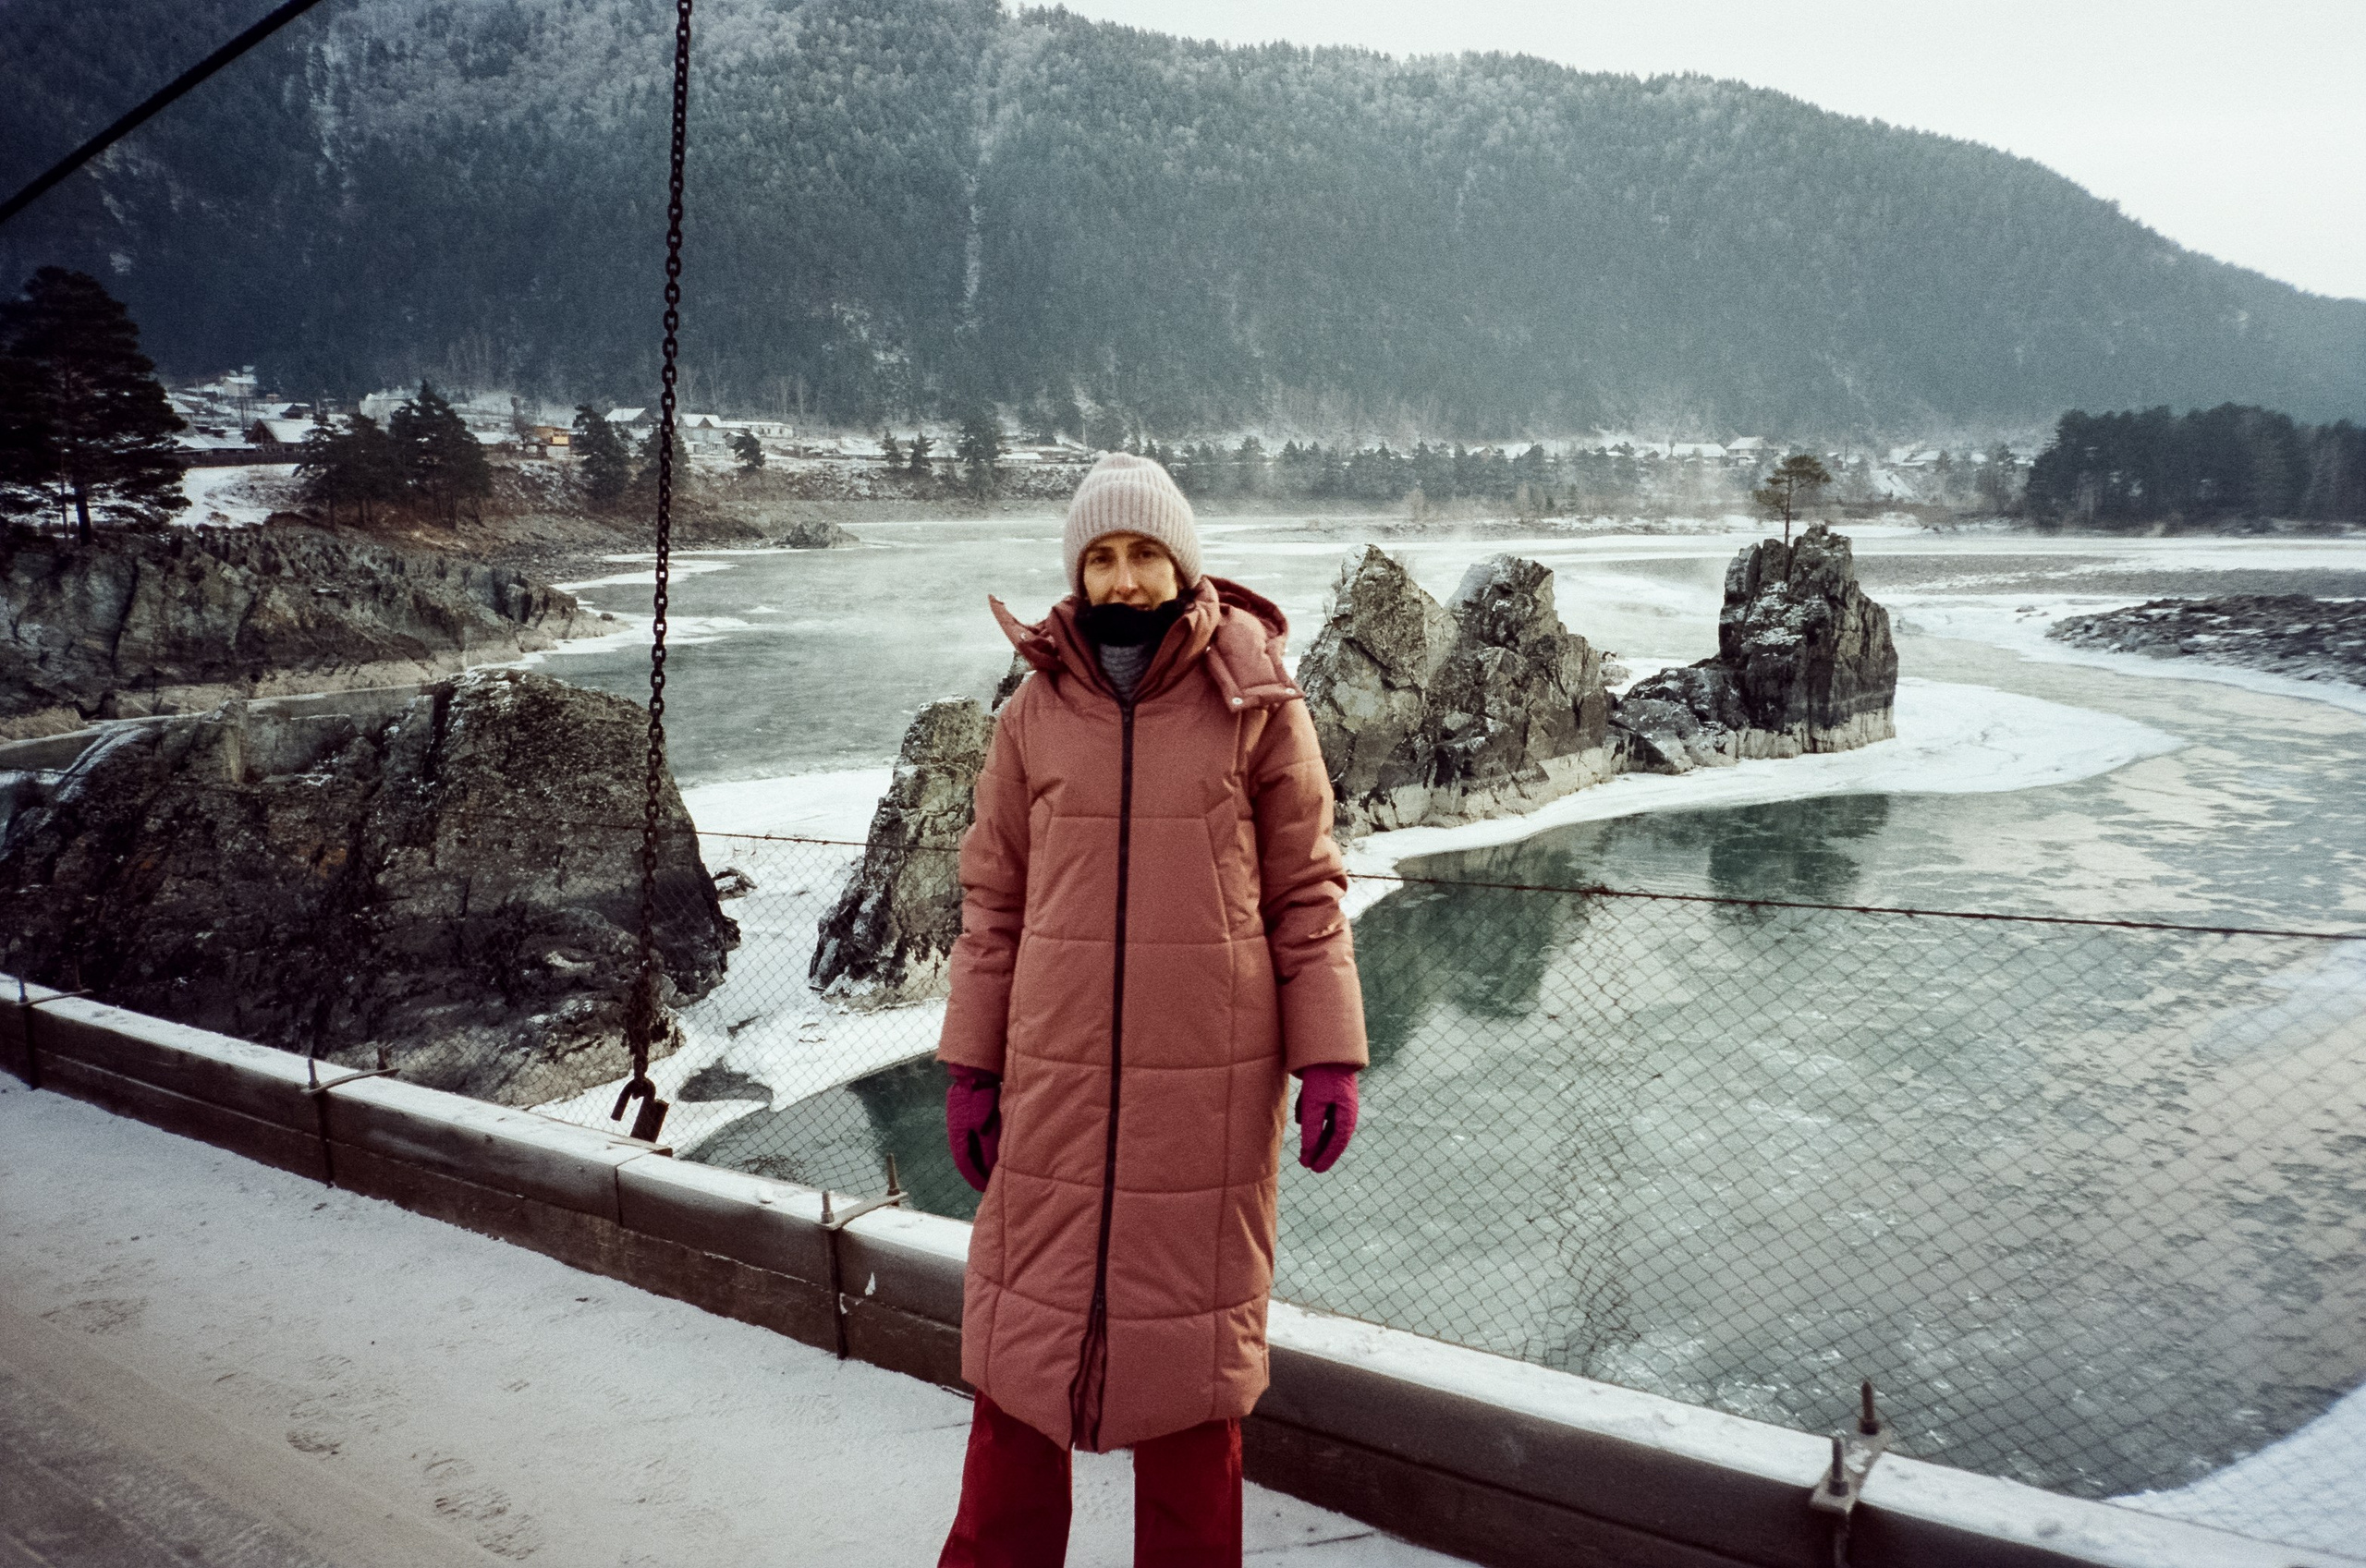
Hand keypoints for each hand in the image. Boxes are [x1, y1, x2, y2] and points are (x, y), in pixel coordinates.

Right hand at [945, 1066, 1001, 1191]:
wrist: (974, 1073)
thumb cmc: (980, 1097)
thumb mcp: (986, 1125)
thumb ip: (987, 1147)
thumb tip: (989, 1168)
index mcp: (958, 1135)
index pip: (964, 1162)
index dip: (974, 1177)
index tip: (983, 1189)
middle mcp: (956, 1131)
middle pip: (965, 1157)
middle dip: (975, 1172)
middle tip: (986, 1184)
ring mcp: (959, 1123)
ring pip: (968, 1147)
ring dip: (977, 1160)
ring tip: (988, 1171)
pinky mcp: (965, 1116)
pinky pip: (971, 1138)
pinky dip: (978, 1148)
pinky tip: (988, 1151)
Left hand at [1293, 1064, 1358, 1173]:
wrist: (1324, 1045)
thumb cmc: (1322, 1074)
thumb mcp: (1314, 1102)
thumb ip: (1312, 1126)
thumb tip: (1309, 1149)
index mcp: (1347, 1112)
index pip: (1338, 1141)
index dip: (1327, 1156)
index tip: (1316, 1169)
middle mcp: (1344, 1108)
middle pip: (1333, 1135)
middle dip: (1320, 1150)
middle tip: (1307, 1165)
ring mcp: (1336, 1098)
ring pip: (1326, 1123)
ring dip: (1314, 1137)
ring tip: (1303, 1151)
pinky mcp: (1326, 1089)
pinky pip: (1319, 1108)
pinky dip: (1309, 1116)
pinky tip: (1299, 1120)